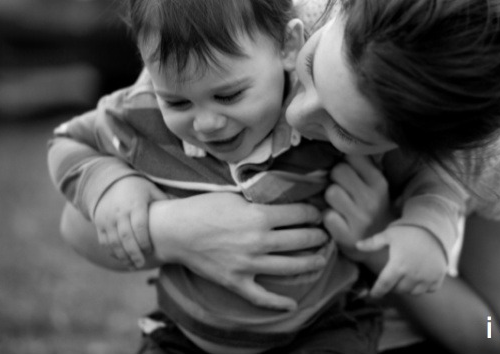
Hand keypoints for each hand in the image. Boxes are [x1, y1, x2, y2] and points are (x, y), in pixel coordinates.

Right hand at [93, 176, 167, 268]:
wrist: (109, 183)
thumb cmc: (138, 189)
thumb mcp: (151, 190)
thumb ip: (164, 202)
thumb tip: (183, 213)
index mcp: (135, 204)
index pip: (139, 225)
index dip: (144, 240)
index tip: (150, 251)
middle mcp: (120, 212)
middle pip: (126, 236)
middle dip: (133, 253)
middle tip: (141, 264)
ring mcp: (107, 219)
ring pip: (113, 242)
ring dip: (122, 256)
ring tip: (133, 265)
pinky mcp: (99, 224)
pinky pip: (104, 241)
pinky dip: (112, 252)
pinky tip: (122, 259)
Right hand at [150, 193, 329, 310]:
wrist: (174, 231)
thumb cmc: (203, 207)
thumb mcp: (236, 195)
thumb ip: (260, 200)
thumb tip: (284, 198)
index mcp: (259, 216)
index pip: (298, 214)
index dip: (312, 213)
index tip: (317, 214)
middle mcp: (257, 241)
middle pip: (299, 239)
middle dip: (317, 237)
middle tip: (324, 235)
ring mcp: (247, 264)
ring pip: (289, 266)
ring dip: (310, 263)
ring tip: (321, 259)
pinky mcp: (235, 281)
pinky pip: (260, 297)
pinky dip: (277, 303)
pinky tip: (292, 305)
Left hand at [322, 155, 394, 262]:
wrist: (383, 248)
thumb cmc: (374, 209)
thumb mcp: (376, 186)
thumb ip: (363, 166)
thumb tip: (340, 143)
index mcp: (379, 183)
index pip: (352, 157)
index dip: (345, 161)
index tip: (348, 170)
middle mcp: (371, 199)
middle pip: (338, 171)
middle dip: (336, 178)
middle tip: (342, 188)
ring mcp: (359, 219)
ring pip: (330, 192)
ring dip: (330, 197)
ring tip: (340, 204)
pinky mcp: (346, 236)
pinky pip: (327, 215)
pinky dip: (328, 216)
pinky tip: (338, 219)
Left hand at [358, 225, 447, 297]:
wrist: (435, 229)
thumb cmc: (409, 231)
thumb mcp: (389, 235)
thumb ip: (373, 243)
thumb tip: (356, 245)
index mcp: (398, 266)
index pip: (384, 285)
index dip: (377, 291)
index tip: (374, 294)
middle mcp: (412, 275)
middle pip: (399, 289)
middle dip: (394, 285)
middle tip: (395, 276)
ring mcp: (426, 277)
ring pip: (413, 292)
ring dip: (408, 287)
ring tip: (407, 276)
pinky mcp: (437, 277)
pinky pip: (429, 289)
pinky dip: (424, 286)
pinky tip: (422, 276)